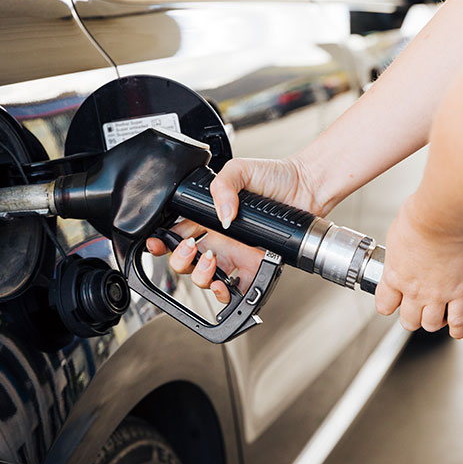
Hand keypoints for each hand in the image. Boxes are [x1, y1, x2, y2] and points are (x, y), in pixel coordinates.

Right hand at [147, 157, 321, 302]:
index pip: (176, 232)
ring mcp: (235, 254)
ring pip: (205, 278)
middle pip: (185, 261)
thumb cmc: (275, 176)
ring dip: (201, 276)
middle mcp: (219, 238)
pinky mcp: (254, 266)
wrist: (305, 188)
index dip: (162, 241)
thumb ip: (221, 186)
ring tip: (211, 261)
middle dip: (180, 260)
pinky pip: (235, 289)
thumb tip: (220, 216)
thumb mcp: (240, 169)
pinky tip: (226, 284)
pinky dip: (226, 293)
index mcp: (208, 216)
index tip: (157, 242)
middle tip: (189, 248)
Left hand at [374, 197, 462, 338]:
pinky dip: (458, 329)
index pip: (385, 305)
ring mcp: (437, 294)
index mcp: (394, 275)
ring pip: (431, 325)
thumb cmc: (420, 216)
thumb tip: (402, 249)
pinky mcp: (460, 292)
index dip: (391, 305)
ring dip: (434, 322)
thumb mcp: (397, 234)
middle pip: (408, 321)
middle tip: (419, 308)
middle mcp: (413, 289)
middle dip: (413, 317)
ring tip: (438, 314)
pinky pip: (458, 322)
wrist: (443, 214)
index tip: (395, 301)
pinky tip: (457, 328)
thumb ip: (399, 252)